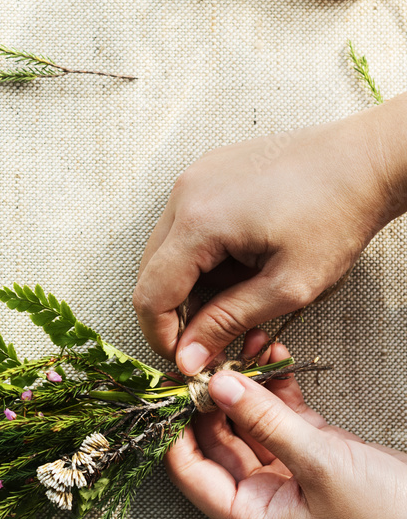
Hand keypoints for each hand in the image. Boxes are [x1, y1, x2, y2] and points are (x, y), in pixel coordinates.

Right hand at [133, 97, 406, 374]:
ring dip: (188, 281)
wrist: (368, 159)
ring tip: (237, 286)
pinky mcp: (206, 172)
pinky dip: (198, 252)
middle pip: (150, 273)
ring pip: (164, 250)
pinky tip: (237, 257)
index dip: (161, 335)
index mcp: (199, 222)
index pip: (151, 295)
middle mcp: (185, 194)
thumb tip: (187, 358)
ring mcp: (193, 178)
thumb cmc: (339, 215)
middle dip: (174, 311)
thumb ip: (228, 323)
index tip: (186, 356)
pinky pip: (182, 224)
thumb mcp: (287, 286)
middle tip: (212, 331)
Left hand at [166, 333, 406, 518]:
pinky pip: (282, 417)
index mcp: (248, 515)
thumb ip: (266, 422)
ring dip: (244, 385)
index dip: (174, 427)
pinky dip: (277, 388)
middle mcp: (259, 497)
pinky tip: (272, 352)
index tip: (170, 385)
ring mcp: (286, 474)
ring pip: (249, 424)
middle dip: (209, 398)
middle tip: (201, 355)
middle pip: (214, 442)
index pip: (189, 470)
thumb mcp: (320, 464)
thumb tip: (218, 385)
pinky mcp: (315, 454)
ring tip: (240, 342)